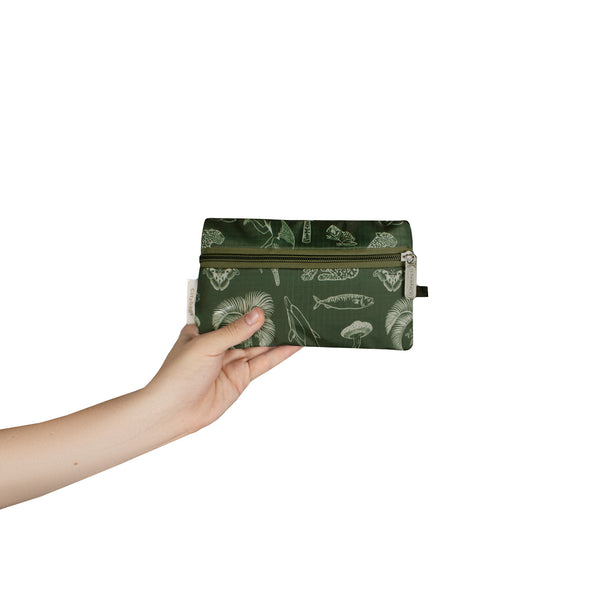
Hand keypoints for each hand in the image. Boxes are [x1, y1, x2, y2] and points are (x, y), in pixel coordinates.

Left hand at [145, 307, 301, 433]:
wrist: (173, 413)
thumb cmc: (178, 375)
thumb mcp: (205, 345)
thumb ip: (234, 331)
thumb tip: (258, 314)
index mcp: (203, 329)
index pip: (229, 311)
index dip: (246, 303)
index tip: (266, 291)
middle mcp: (219, 343)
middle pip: (247, 328)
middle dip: (266, 319)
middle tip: (288, 305)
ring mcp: (231, 361)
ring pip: (259, 345)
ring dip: (277, 336)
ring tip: (297, 322)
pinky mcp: (241, 378)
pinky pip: (263, 363)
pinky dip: (278, 355)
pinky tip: (293, 345)